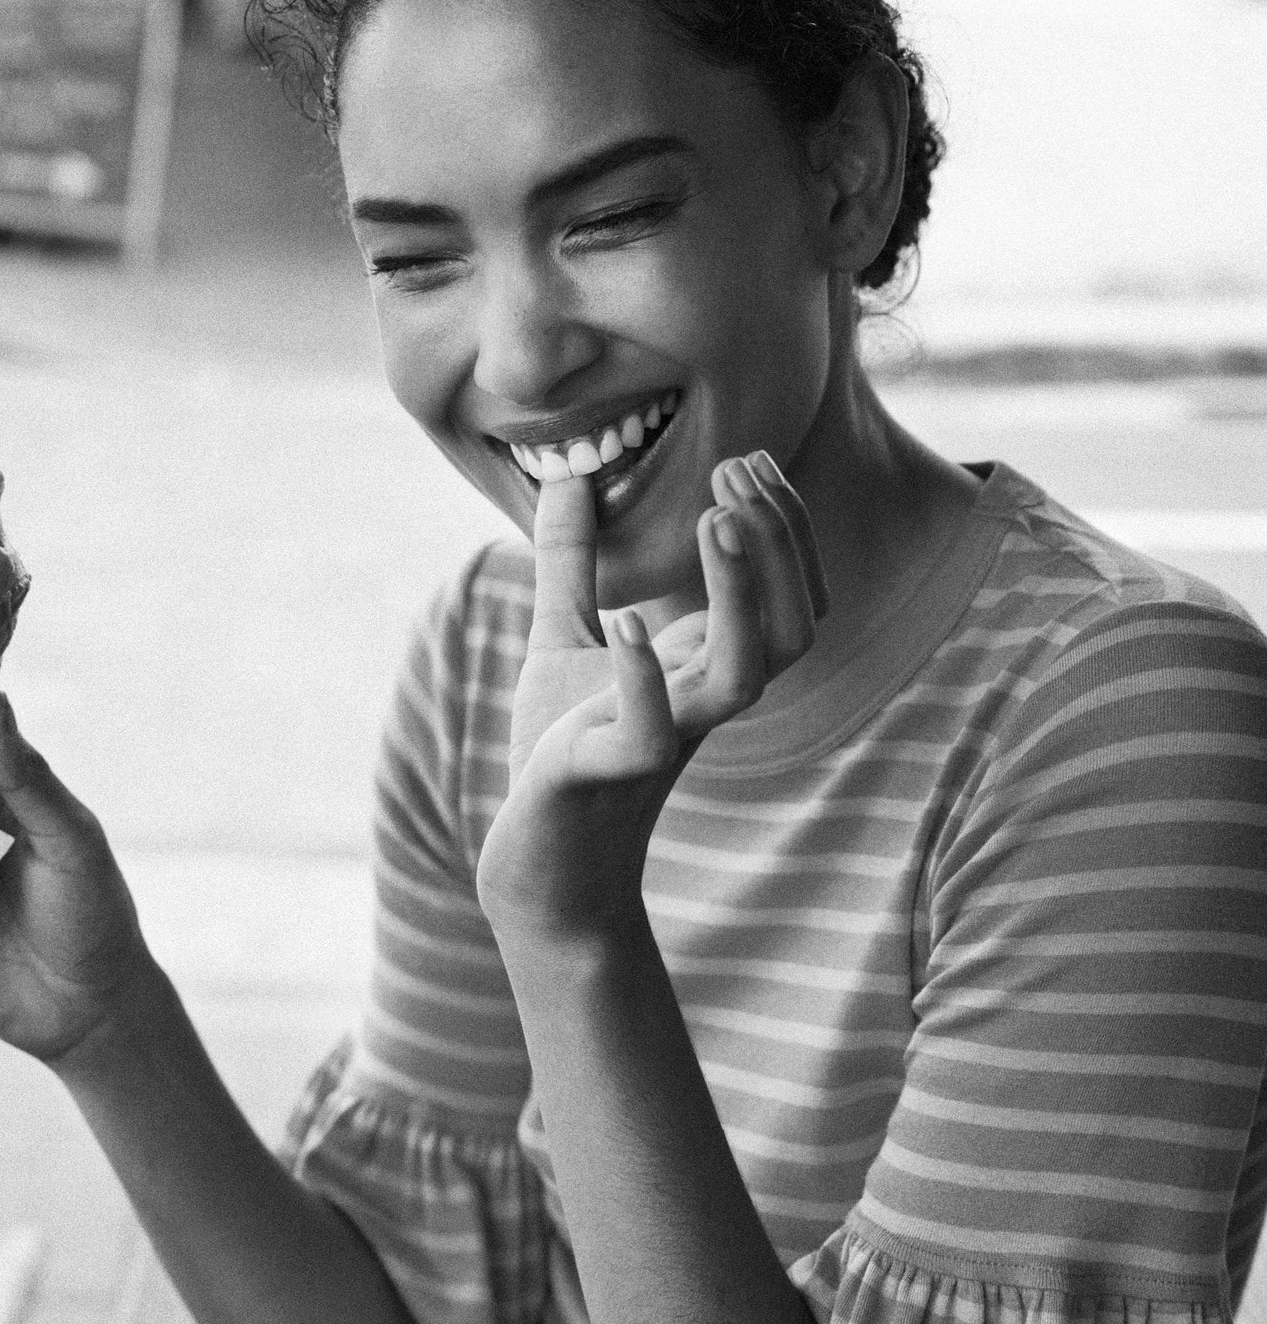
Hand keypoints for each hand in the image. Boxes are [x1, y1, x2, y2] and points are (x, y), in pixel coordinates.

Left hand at [480, 450, 825, 943]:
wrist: (535, 864)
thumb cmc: (559, 754)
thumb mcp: (564, 636)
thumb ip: (571, 559)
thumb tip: (571, 473)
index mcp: (704, 668)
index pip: (786, 597)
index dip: (784, 528)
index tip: (748, 459)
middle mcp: (701, 704)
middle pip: (789, 629)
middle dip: (778, 546)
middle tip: (737, 472)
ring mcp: (663, 741)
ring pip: (742, 677)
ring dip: (740, 597)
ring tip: (716, 521)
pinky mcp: (608, 776)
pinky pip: (649, 734)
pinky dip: (644, 678)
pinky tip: (629, 622)